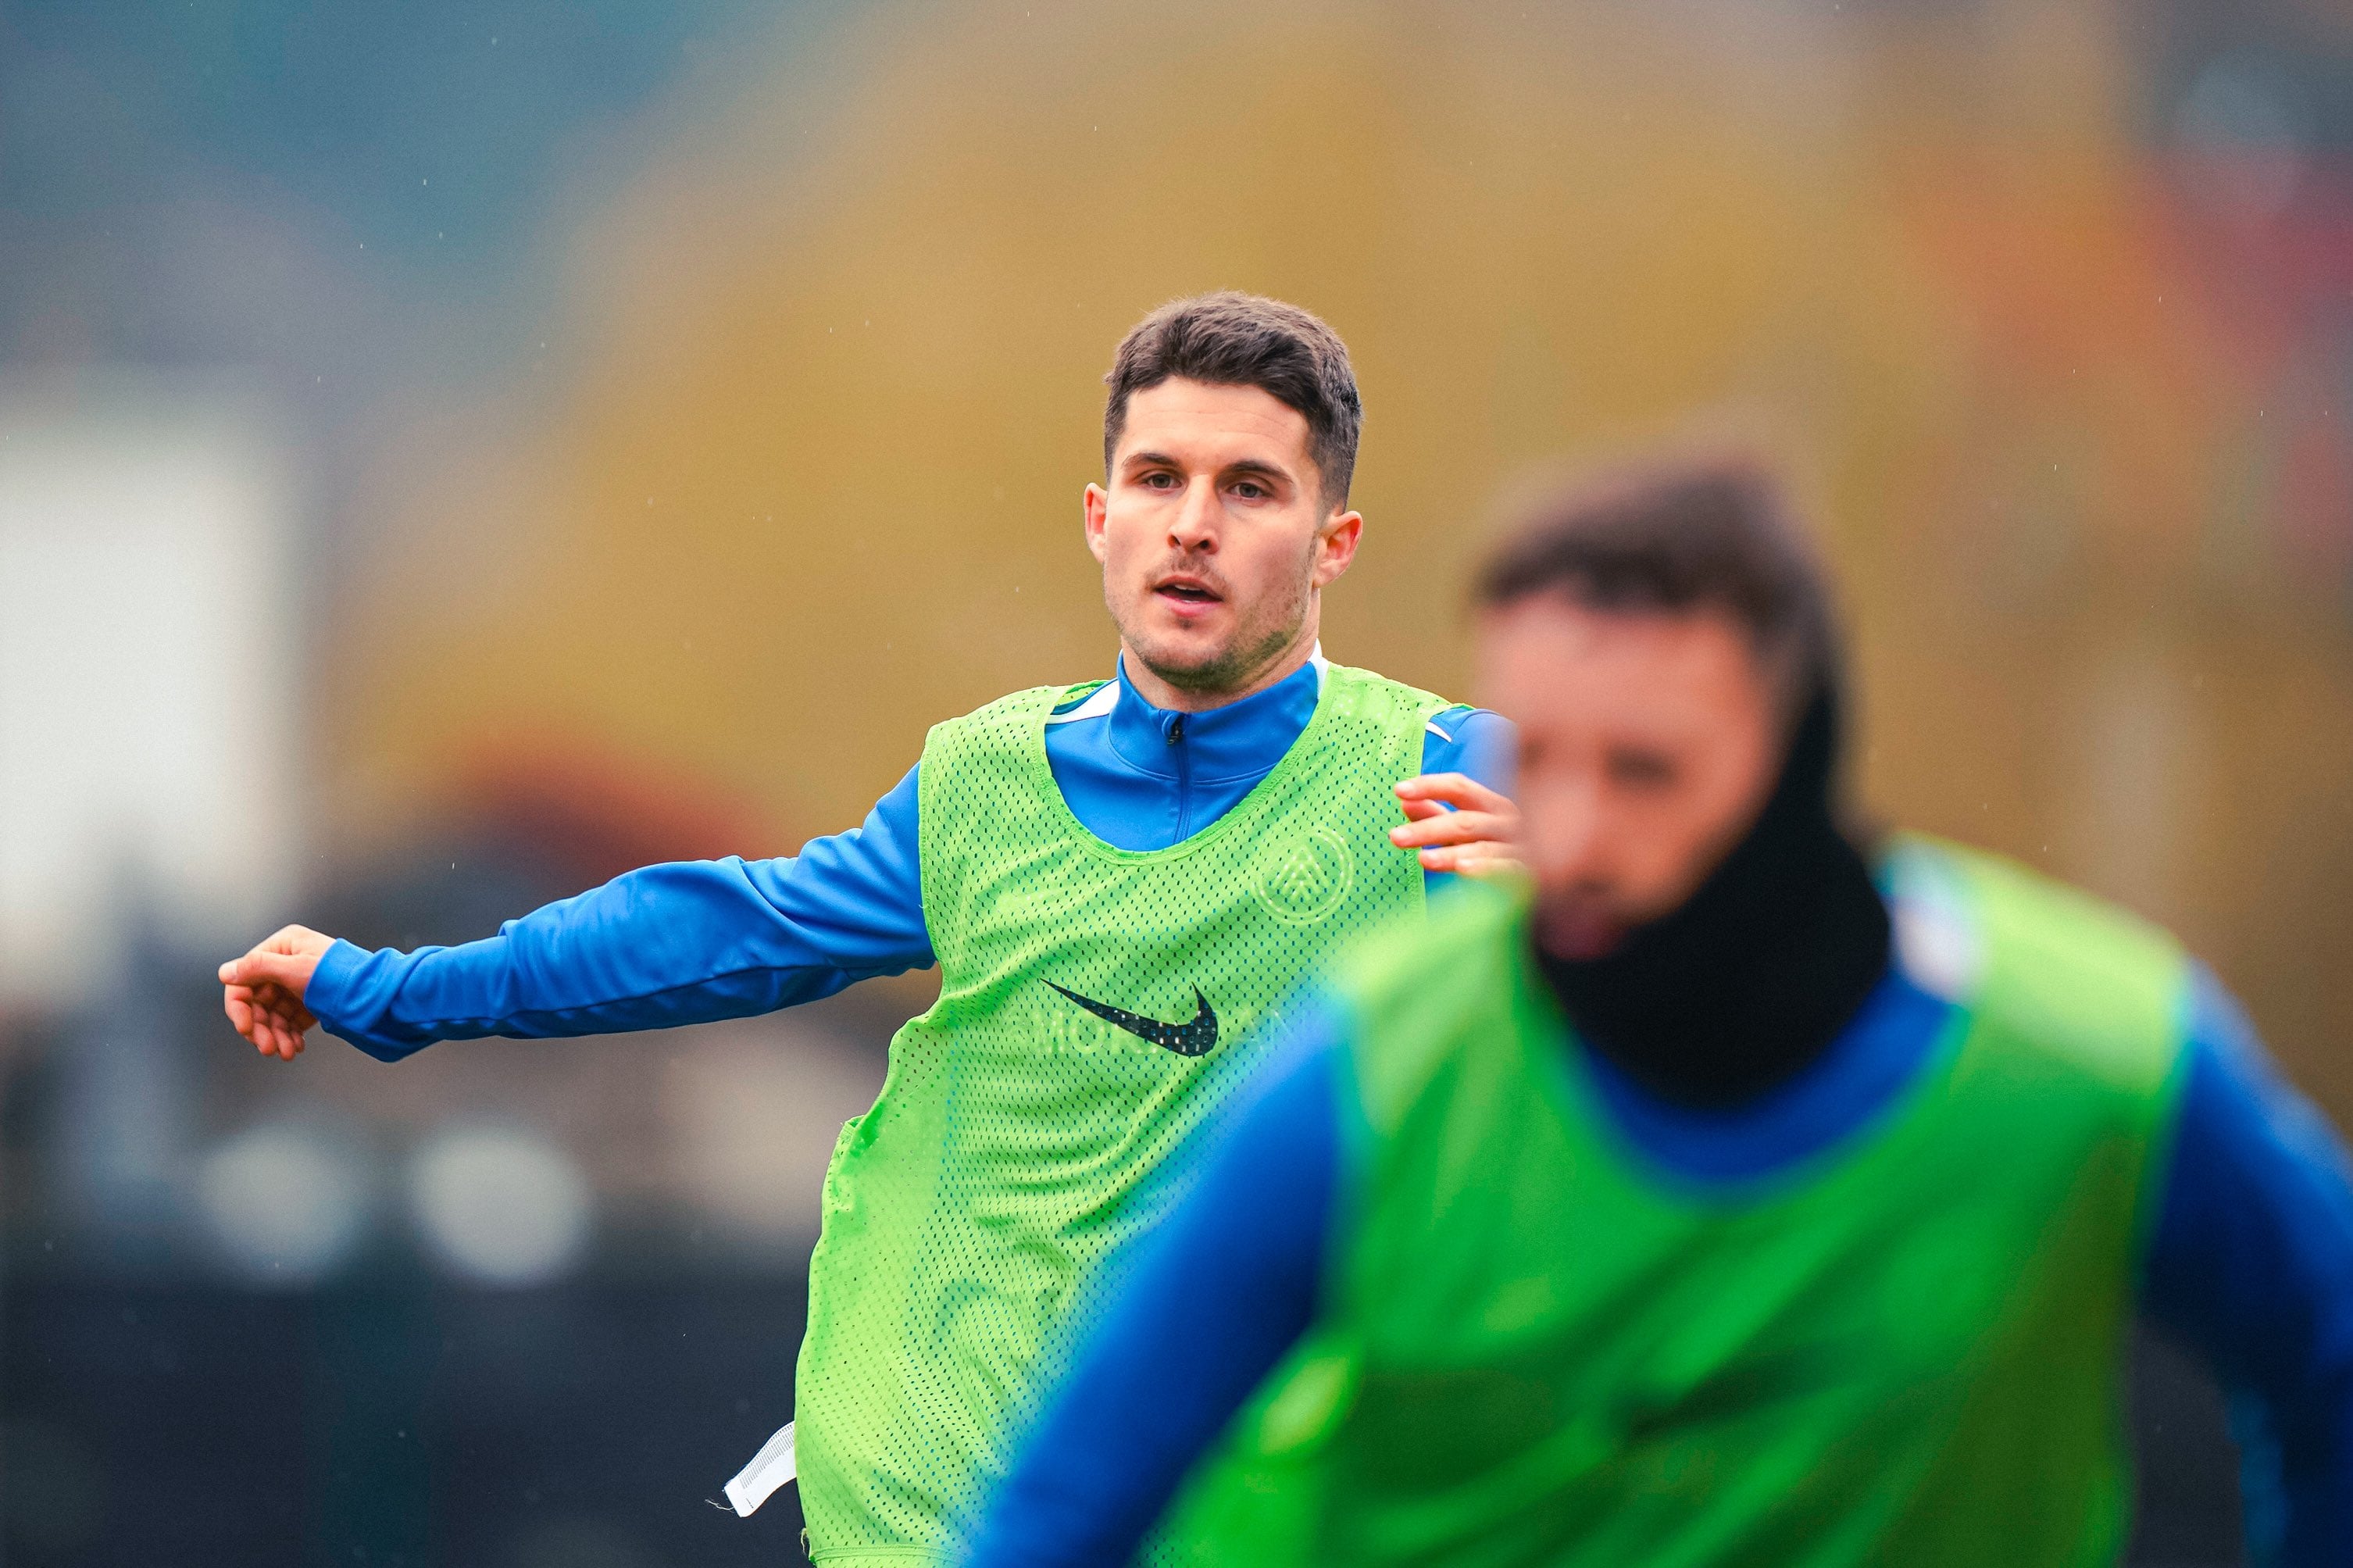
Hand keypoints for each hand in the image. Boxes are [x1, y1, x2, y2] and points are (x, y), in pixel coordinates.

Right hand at [218, 925, 334, 1060]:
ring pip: (274, 1014)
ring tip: (286, 1052)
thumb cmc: (340, 974)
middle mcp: (288, 963)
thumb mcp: (296, 968)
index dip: (240, 1007)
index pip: (245, 978)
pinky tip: (295, 1047)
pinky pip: (291, 1021)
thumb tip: (225, 973)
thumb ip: (258, 968)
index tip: (245, 1029)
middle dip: (262, 1027)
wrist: (379, 994)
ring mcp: (298, 984)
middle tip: (268, 1049)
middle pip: (259, 1000)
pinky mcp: (311, 1001)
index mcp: (283, 946)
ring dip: (276, 1035)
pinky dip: (290, 1035)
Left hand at [1390, 773, 1522, 877]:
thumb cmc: (1497, 852)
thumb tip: (1405, 802)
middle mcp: (1509, 821)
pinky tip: (1464, 870)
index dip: (1430, 786)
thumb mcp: (1464, 833)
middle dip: (1428, 828)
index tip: (1399, 791)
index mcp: (1493, 805)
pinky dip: (1486, 870)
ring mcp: (1522, 848)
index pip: (1459, 787)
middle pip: (1465, 820)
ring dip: (1451, 853)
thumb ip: (1437, 816)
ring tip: (1423, 859)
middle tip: (1395, 837)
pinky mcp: (1531, 874)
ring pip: (1482, 847)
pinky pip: (1507, 870)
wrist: (1549, 885)